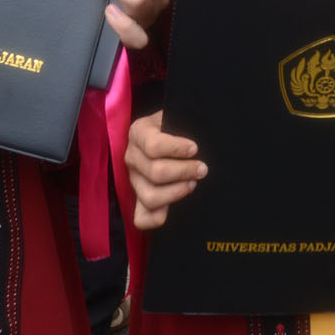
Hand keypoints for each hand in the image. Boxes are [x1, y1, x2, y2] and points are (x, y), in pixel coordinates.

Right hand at [126, 110, 205, 229]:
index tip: (195, 148)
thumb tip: (200, 140)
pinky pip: (141, 218)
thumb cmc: (178, 125)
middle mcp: (132, 157)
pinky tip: (171, 212)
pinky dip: (155, 219)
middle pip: (155, 172)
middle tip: (202, 169)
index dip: (176, 148)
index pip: (153, 145)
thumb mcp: (177, 115)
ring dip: (176, 193)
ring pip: (150, 196)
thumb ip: (184, 123)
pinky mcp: (138, 199)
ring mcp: (134, 180)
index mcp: (139, 132)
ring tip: (193, 183)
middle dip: (184, 171)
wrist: (171, 133)